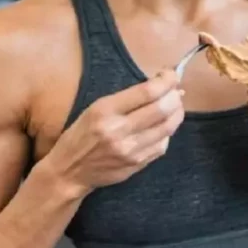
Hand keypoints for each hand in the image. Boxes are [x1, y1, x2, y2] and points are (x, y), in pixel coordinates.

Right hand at [46, 70, 184, 192]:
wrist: (70, 171)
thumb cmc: (81, 134)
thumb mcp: (96, 108)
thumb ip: (127, 99)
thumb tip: (161, 86)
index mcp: (105, 111)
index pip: (146, 92)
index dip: (166, 81)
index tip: (171, 75)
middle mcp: (119, 131)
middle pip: (162, 109)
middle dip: (175, 95)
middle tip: (176, 90)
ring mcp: (130, 150)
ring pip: (167, 128)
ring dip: (177, 112)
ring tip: (175, 105)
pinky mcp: (137, 164)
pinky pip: (163, 145)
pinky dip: (168, 132)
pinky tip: (163, 126)